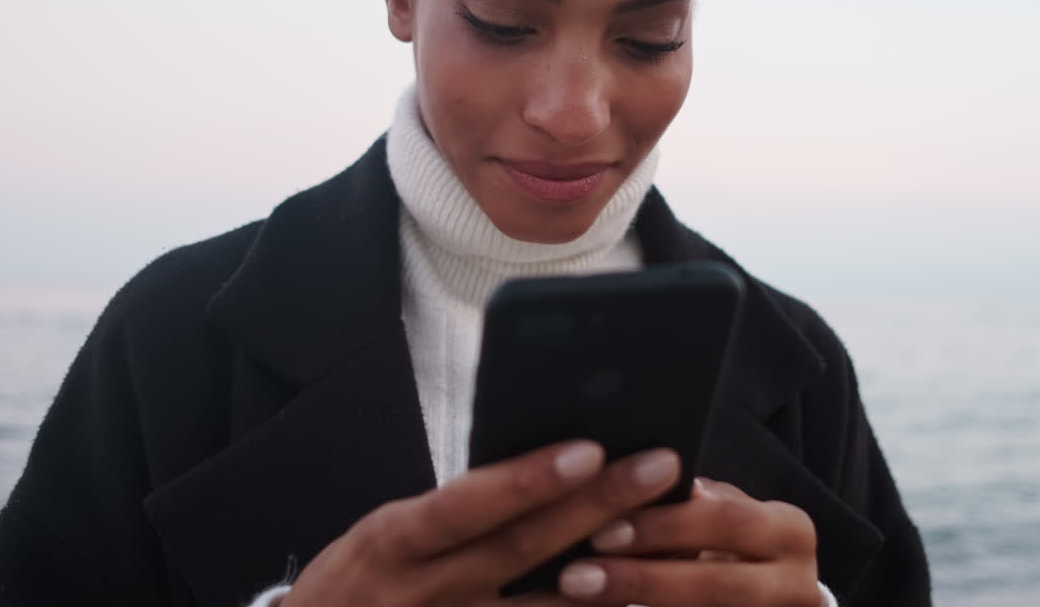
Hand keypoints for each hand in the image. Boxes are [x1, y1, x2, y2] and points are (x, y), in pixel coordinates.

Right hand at [279, 440, 681, 606]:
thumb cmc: (365, 577)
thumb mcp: (390, 531)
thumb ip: (461, 506)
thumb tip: (550, 460)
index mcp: (395, 541)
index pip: (468, 504)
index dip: (528, 478)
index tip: (589, 447)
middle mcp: (427, 592)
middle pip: (523, 549)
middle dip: (596, 504)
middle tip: (659, 465)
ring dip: (614, 570)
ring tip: (674, 531)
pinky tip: (638, 593)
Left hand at [558, 477, 823, 606]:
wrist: (772, 597)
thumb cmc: (730, 541)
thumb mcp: (725, 516)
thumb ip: (692, 505)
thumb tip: (632, 475)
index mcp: (789, 530)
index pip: (726, 521)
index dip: (664, 526)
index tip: (601, 528)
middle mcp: (798, 582)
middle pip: (717, 584)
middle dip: (642, 578)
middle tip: (575, 575)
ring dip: (641, 605)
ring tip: (580, 596)